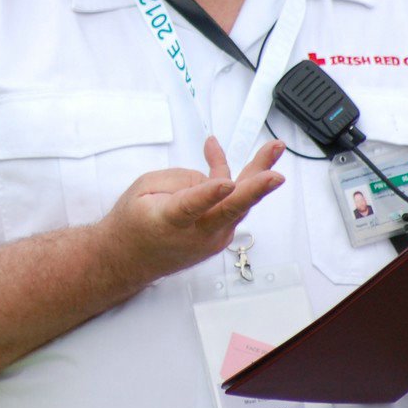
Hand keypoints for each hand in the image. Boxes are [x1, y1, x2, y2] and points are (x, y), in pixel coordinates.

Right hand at [99, 137, 284, 282]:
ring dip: (258, 178)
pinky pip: (231, 202)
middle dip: (256, 190)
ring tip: (274, 148)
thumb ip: (179, 179)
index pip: (192, 207)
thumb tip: (214, 177)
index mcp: (170, 220)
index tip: (226, 183)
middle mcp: (196, 234)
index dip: (210, 194)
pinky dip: (229, 180)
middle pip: (231, 210)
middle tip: (277, 176)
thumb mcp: (143, 188)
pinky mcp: (220, 235)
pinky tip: (213, 153)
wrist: (130, 260)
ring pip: (240, 203)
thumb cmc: (134, 221)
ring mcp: (212, 238)